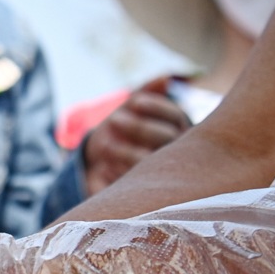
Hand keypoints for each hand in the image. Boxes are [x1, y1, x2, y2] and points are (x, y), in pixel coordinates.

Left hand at [82, 77, 190, 196]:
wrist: (97, 165)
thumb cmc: (119, 132)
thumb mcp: (130, 110)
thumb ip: (147, 91)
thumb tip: (166, 78)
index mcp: (177, 129)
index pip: (174, 116)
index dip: (155, 107)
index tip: (133, 101)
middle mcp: (177, 153)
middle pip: (166, 138)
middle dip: (139, 127)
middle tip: (113, 120)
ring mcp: (164, 175)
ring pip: (154, 164)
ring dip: (128, 152)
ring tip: (103, 144)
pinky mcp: (147, 195)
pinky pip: (140, 187)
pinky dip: (120, 175)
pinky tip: (104, 167)